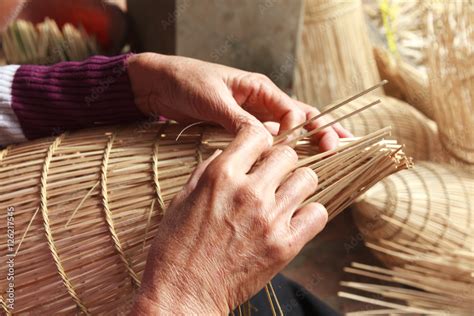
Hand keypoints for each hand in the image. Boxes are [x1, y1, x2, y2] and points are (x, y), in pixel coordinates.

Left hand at [126, 53, 351, 150]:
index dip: (308, 128)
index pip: (294, 110)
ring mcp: (252, 117)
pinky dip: (283, 150)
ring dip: (308, 142)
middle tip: (341, 148)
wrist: (159, 85)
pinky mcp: (239, 129)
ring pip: (287, 130)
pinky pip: (267, 140)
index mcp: (259, 89)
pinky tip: (292, 163)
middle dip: (322, 131)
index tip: (316, 146)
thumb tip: (267, 141)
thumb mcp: (214, 100)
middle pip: (300, 118)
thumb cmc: (186, 83)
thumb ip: (240, 121)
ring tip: (329, 156)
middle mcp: (261, 102)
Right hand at [132, 126, 327, 313]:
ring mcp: (270, 219)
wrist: (183, 293)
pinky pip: (317, 214)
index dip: (259, 139)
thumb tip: (228, 154)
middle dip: (280, 161)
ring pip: (308, 179)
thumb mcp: (183, 198)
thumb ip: (208, 170)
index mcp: (221, 176)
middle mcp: (249, 191)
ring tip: (285, 196)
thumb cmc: (176, 246)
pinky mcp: (284, 246)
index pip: (256, 134)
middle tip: (272, 175)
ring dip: (297, 184)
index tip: (259, 151)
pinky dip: (310, 212)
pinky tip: (295, 218)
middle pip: (287, 154)